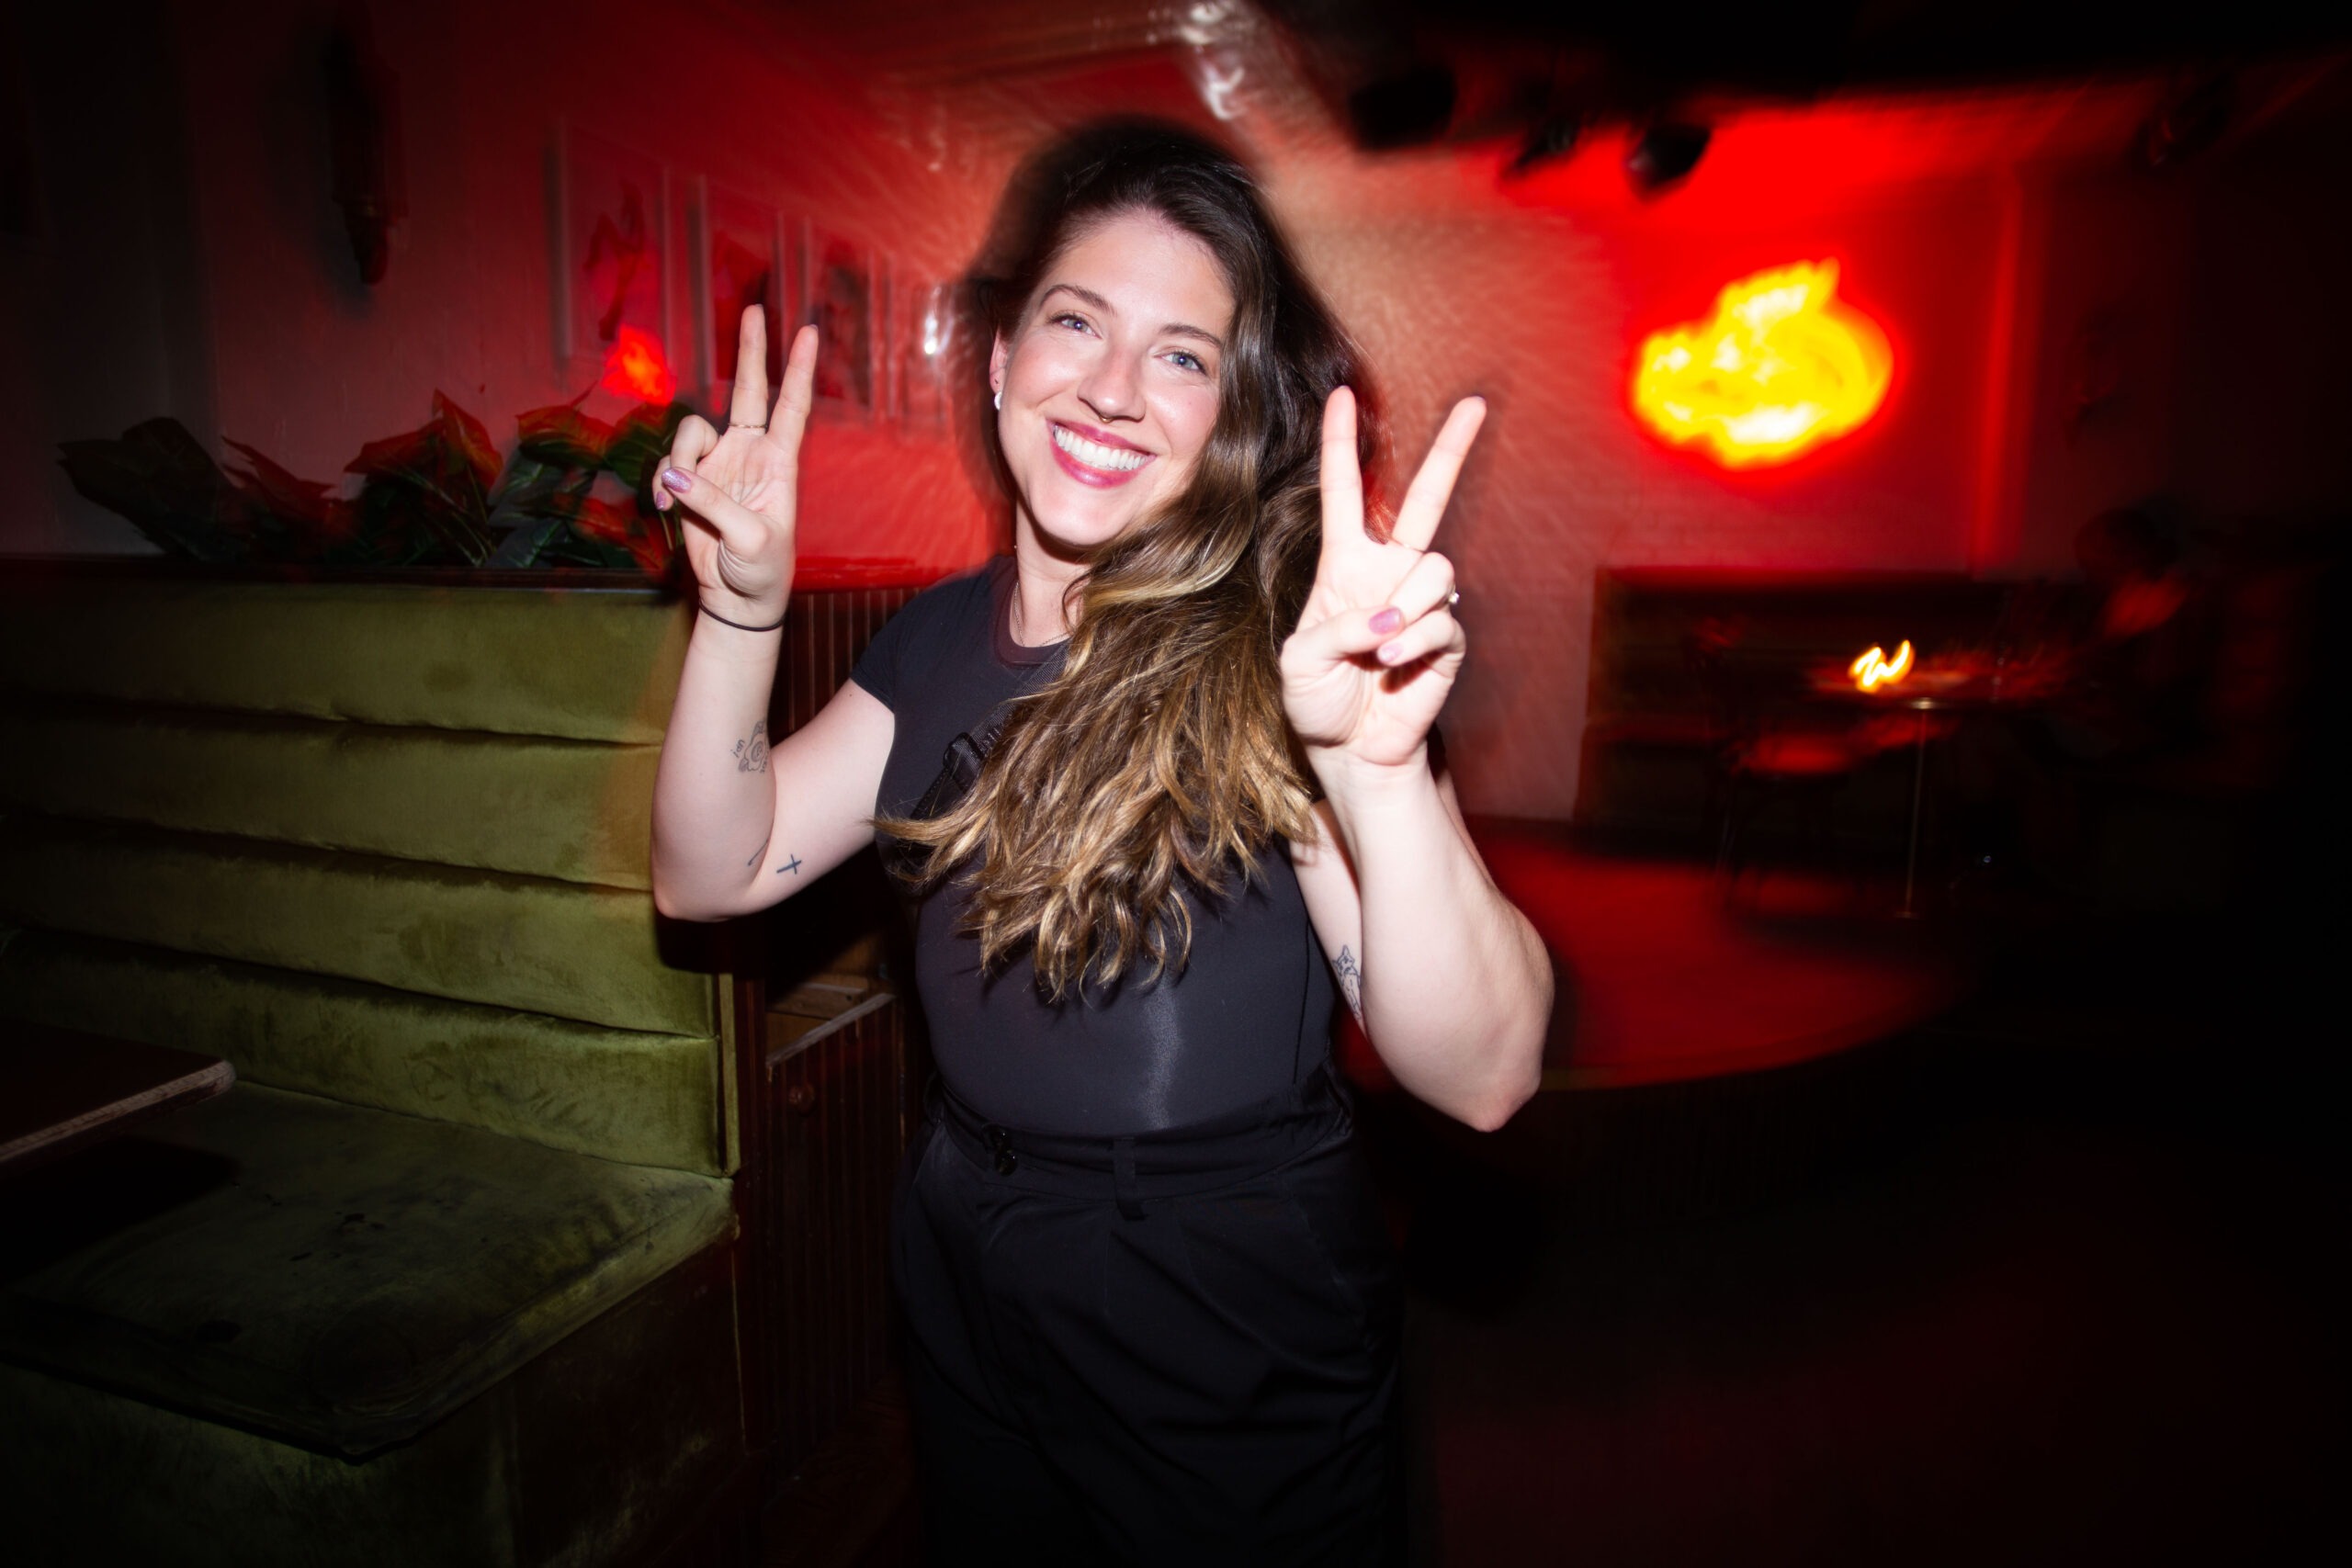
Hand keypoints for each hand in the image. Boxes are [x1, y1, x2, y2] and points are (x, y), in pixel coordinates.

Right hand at [654, 307, 817, 622]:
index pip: (792, 407)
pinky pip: (668, 464)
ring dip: (679, 462)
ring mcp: (719, 465)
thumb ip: (713, 503)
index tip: (807, 331)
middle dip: (750, 351)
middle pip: (749, 391)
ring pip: (690, 433)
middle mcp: (750, 454)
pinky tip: (665, 507)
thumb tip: (675, 476)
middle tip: (752, 308)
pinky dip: (662, 484)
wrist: (738, 600)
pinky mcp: (691, 482)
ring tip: (677, 500)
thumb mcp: (749, 539)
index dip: (799, 370)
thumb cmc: (762, 571)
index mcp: (779, 463)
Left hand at [1281, 386, 1484, 773]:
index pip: (1345, 494)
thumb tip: (1387, 616)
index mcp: (1345, 566)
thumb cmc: (1317, 700)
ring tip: (1378, 648)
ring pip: (1437, 567)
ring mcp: (1422, 604)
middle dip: (1452, 450)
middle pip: (1427, 499)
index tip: (1344, 397)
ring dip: (1405, 607)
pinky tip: (1392, 665)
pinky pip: (1443, 621)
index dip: (1342, 445)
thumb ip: (1334, 628)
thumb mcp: (1299, 660)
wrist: (1350, 751)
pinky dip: (1414, 642)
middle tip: (1475, 403)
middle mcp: (1389, 574)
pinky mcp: (1447, 640)